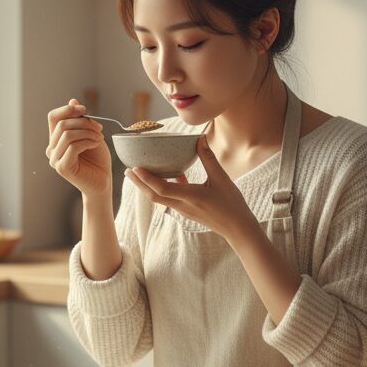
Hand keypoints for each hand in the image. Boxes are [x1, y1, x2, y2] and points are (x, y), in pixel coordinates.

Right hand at [46, 98, 112, 198]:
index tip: (85, 110)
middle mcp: (52, 149)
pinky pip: (73, 146)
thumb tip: (73, 100)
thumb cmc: (97, 160)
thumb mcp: (90, 134)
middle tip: (99, 128)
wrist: (103, 182)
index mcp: (56, 140)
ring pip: (67, 134)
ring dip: (87, 132)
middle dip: (83, 122)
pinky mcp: (62, 168)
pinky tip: (96, 144)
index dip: (68, 109)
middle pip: (62, 124)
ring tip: (99, 137)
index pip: (53, 117)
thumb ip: (80, 120)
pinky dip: (87, 141)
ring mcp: (55, 160)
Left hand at [125, 136, 259, 242]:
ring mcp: (183, 210)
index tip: (135, 168)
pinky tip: (169, 177)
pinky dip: (163, 189)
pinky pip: (169, 199)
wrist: (238, 228)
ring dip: (147, 187)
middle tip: (128, 170)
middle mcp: (183, 205)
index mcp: (191, 197)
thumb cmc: (232, 205)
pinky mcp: (186, 211)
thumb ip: (209, 159)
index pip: (162, 189)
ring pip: (159, 198)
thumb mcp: (222, 179)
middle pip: (154, 196)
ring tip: (138, 174)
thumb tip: (200, 138)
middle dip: (139, 184)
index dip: (147, 179)